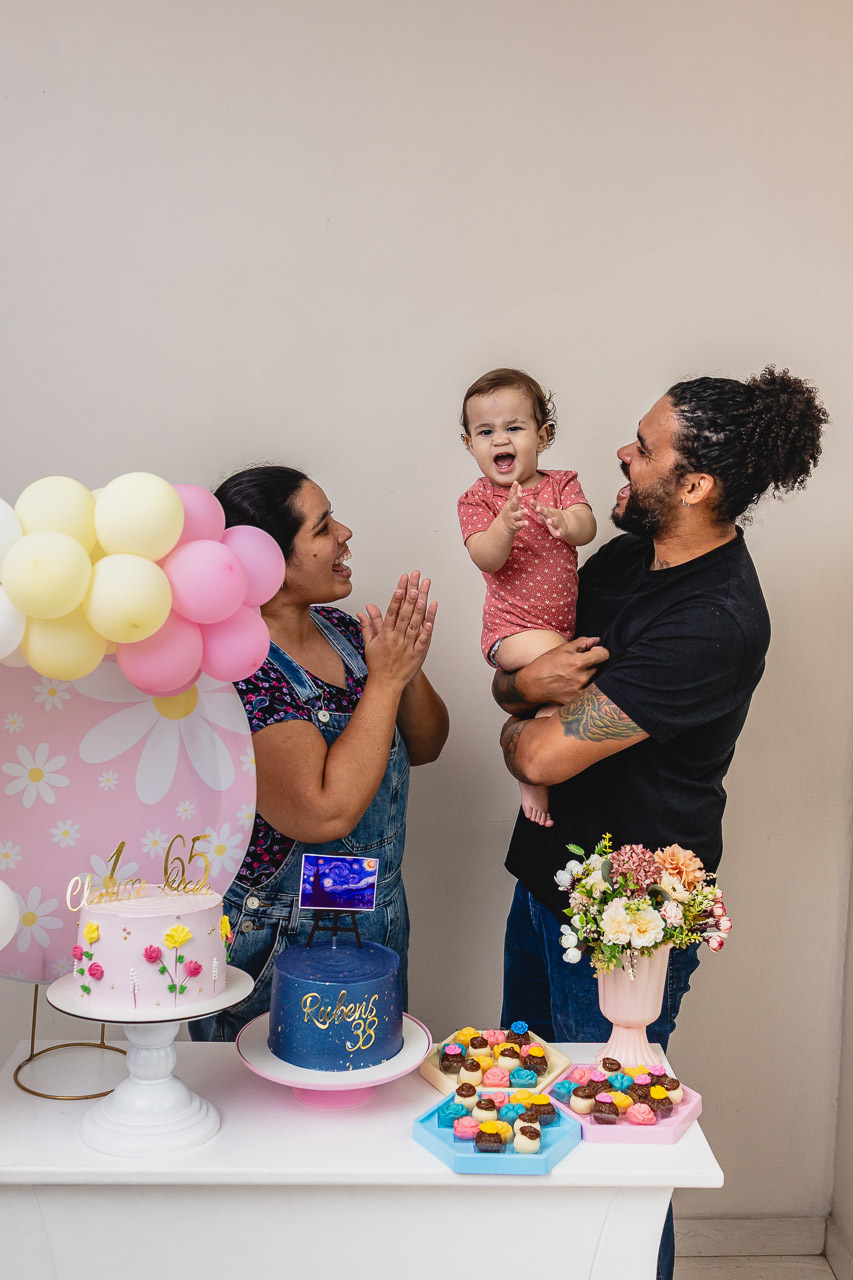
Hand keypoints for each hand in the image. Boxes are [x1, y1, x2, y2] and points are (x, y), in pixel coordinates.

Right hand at [357, 571, 437, 688]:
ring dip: (419, 610)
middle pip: (404, 614)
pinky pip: (423, 641)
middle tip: (415, 581)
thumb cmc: (378, 664)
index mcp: (385, 634)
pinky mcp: (417, 655)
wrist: (385, 685)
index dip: (397, 596)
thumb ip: (369, 624)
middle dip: (410, 596)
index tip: (401, 583)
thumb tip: (365, 609)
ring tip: (423, 594)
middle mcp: (396, 639)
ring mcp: (407, 647)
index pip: (391, 611)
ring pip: (414, 625)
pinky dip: (427, 631)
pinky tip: (431, 620)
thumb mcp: (370, 643)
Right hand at [499, 482, 526, 534]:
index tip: (516, 482)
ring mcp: (513, 517)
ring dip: (521, 513)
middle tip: (520, 494)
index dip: (513, 488)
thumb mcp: (511, 502)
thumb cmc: (509, 511)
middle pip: (513, 504)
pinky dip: (523, 524)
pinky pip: (519, 524)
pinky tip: (527, 523)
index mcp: (510, 503)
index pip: (511, 495)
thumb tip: (518, 483)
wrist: (503, 525)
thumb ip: (515, 493)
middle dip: (516, 499)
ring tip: (526, 511)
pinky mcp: (516, 525)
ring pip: (517, 515)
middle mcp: (510, 509)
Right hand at [509, 636, 608, 707]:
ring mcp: (580, 692)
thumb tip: (597, 640)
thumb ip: (582, 643)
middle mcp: (582, 679)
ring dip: (590, 675)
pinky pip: (588, 691)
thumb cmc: (544, 665)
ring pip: (596, 680)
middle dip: (593, 663)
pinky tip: (572, 684)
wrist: (531, 686)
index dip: (599, 650)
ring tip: (575, 674)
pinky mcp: (577, 700)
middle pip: (601, 667)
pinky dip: (584, 686)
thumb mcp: (561, 649)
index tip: (593, 651)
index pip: (604, 654)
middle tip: (579, 663)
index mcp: (578, 663)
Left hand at [531, 500, 566, 539]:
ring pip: (554, 522)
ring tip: (549, 521)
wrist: (566, 522)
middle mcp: (552, 516)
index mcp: (548, 512)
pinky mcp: (561, 530)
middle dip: (542, 510)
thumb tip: (530, 502)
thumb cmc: (552, 517)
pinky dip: (559, 533)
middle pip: (547, 512)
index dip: (536, 504)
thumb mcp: (545, 511)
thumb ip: (537, 507)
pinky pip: (560, 532)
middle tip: (537, 508)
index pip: (541, 507)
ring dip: (552, 521)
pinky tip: (558, 534)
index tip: (531, 501)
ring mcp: (557, 523)